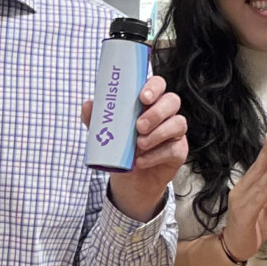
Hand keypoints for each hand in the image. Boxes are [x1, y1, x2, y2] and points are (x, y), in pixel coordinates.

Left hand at [106, 76, 188, 221]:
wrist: (130, 180)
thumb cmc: (121, 149)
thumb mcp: (105, 133)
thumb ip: (97, 119)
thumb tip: (88, 106)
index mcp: (148, 103)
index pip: (158, 85)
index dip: (154, 87)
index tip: (143, 97)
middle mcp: (165, 114)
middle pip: (172, 101)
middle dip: (156, 112)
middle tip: (139, 126)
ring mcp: (174, 132)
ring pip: (179, 123)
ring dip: (158, 133)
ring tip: (139, 144)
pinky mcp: (179, 151)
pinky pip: (174, 148)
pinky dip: (156, 155)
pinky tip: (141, 160)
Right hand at [218, 133, 266, 263]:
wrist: (236, 248)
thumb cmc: (251, 227)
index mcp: (246, 188)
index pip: (257, 167)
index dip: (266, 152)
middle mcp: (240, 191)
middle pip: (256, 169)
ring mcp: (240, 202)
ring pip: (257, 181)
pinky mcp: (243, 214)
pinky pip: (257, 199)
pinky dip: (265, 187)